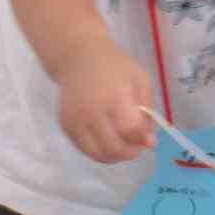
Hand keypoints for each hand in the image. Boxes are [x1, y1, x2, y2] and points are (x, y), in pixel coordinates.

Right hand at [55, 39, 155, 163]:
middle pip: (113, 148)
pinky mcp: (66, 126)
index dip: (142, 140)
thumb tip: (148, 142)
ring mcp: (76, 120)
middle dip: (130, 152)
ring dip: (114, 156)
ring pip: (98, 154)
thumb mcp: (140, 81)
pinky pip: (85, 149)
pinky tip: (107, 139)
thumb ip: (147, 111)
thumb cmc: (114, 67)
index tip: (149, 140)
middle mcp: (92, 111)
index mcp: (114, 97)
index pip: (129, 130)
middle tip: (136, 147)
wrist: (78, 57)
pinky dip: (99, 150)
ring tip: (122, 145)